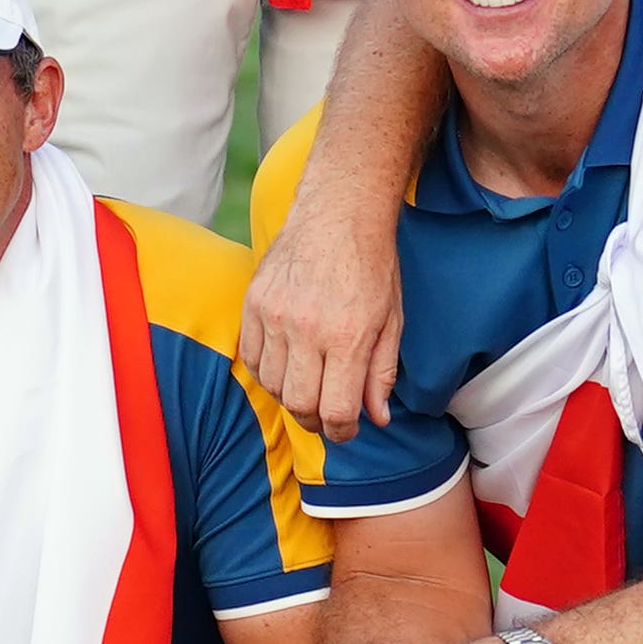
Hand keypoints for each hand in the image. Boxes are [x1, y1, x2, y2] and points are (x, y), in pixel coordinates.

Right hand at [237, 203, 403, 438]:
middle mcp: (307, 329)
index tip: (347, 428)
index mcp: (348, 336)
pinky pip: (251, 357)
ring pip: (272, 385)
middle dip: (315, 420)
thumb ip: (382, 373)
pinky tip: (286, 365)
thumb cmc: (372, 266)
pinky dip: (267, 371)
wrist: (338, 213)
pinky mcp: (254, 303)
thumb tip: (378, 418)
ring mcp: (275, 315)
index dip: (343, 430)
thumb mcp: (392, 321)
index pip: (337, 410)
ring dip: (290, 396)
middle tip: (326, 415)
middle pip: (299, 404)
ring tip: (308, 386)